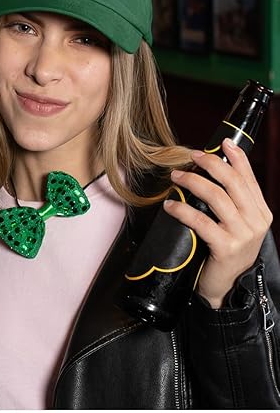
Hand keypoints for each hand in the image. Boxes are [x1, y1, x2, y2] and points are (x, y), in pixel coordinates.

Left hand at [163, 138, 271, 307]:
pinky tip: (170, 204)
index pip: (248, 177)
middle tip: (190, 156)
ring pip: (216, 197)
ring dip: (192, 182)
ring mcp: (243, 235)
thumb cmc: (225, 249)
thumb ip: (229, 200)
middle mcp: (256, 221)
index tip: (222, 143)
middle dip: (210, 164)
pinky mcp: (226, 248)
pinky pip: (201, 221)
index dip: (236, 157)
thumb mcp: (234, 222)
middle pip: (232, 182)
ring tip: (175, 177)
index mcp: (260, 211)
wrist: (226, 286)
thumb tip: (207, 170)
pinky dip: (182, 209)